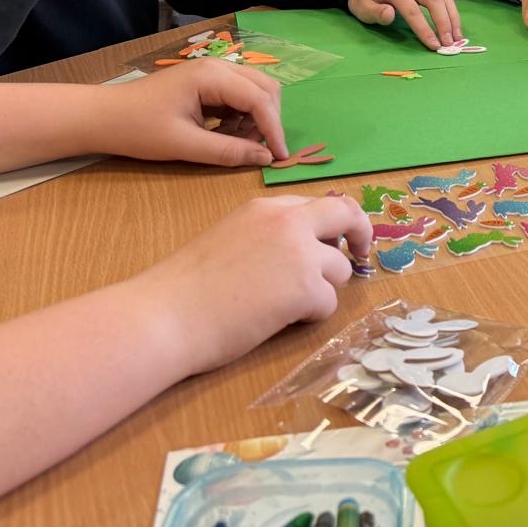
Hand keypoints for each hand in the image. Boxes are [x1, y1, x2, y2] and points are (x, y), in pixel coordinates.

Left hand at [95, 58, 286, 164]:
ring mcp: (211, 72)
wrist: (101, 117)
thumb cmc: (138, 129)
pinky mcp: (205, 82)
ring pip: (254, 90)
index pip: (259, 99)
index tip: (280, 157)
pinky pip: (238, 95)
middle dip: (269, 120)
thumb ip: (227, 151)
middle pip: (265, 88)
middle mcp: (218, 67)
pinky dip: (242, 115)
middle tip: (258, 149)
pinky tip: (225, 134)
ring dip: (256, 118)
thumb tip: (264, 158)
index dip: (274, 129)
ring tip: (238, 143)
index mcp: (212, 77)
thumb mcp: (184, 144)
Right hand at [128, 194, 373, 375]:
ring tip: (285, 306)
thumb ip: (267, 236)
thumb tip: (303, 251)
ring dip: (323, 288)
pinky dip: (312, 316)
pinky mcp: (306, 288)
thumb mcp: (229, 239)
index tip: (339, 236)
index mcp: (265, 208)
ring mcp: (301, 254)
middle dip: (361, 232)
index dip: (331, 222)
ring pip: (340, 268)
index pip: (315, 205)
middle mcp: (288, 222)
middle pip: (346, 215)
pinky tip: (280, 321)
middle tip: (362, 252)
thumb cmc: (184, 287)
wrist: (165, 315)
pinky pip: (329, 303)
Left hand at [347, 0, 460, 49]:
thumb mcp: (361, 7)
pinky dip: (451, 11)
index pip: (413, 10)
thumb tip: (390, 15)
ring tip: (457, 37)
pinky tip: (454, 26)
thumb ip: (375, 13)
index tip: (434, 45)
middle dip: (444, 22)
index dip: (424, 29)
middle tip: (450, 43)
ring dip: (452, 17)